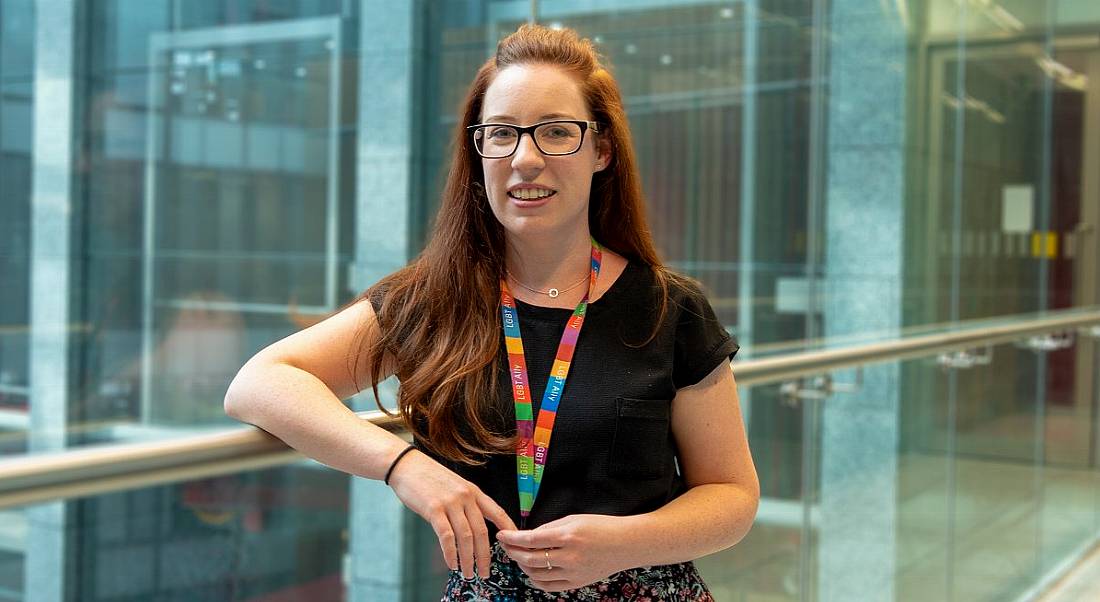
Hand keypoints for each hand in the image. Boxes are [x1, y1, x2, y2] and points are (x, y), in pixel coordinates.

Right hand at [387, 449, 516, 579]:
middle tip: (485, 572)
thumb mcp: (455, 486)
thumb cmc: (429, 477)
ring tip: (467, 573)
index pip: (497, 512)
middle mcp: (466, 496)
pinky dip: (450, 553)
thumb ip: (465, 504)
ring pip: (466, 537)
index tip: (513, 545)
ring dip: (468, 559)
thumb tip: (472, 529)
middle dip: (484, 556)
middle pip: (482, 531)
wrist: (407, 465)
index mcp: (474, 491)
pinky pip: (446, 536)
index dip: (508, 530)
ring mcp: (450, 502)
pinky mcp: (434, 509)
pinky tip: (451, 563)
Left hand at [496, 514, 632, 591]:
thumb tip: (530, 535)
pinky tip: (531, 573)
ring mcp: (573, 572)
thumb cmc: (603, 527)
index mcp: (568, 536)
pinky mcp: (577, 583)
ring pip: (537, 575)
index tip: (502, 536)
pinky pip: (549, 586)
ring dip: (523, 566)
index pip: (531, 539)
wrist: (626, 544)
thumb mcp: (574, 519)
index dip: (513, 538)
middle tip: (506, 546)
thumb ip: (551, 527)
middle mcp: (569, 556)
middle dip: (513, 553)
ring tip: (519, 557)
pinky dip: (536, 580)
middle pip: (530, 559)